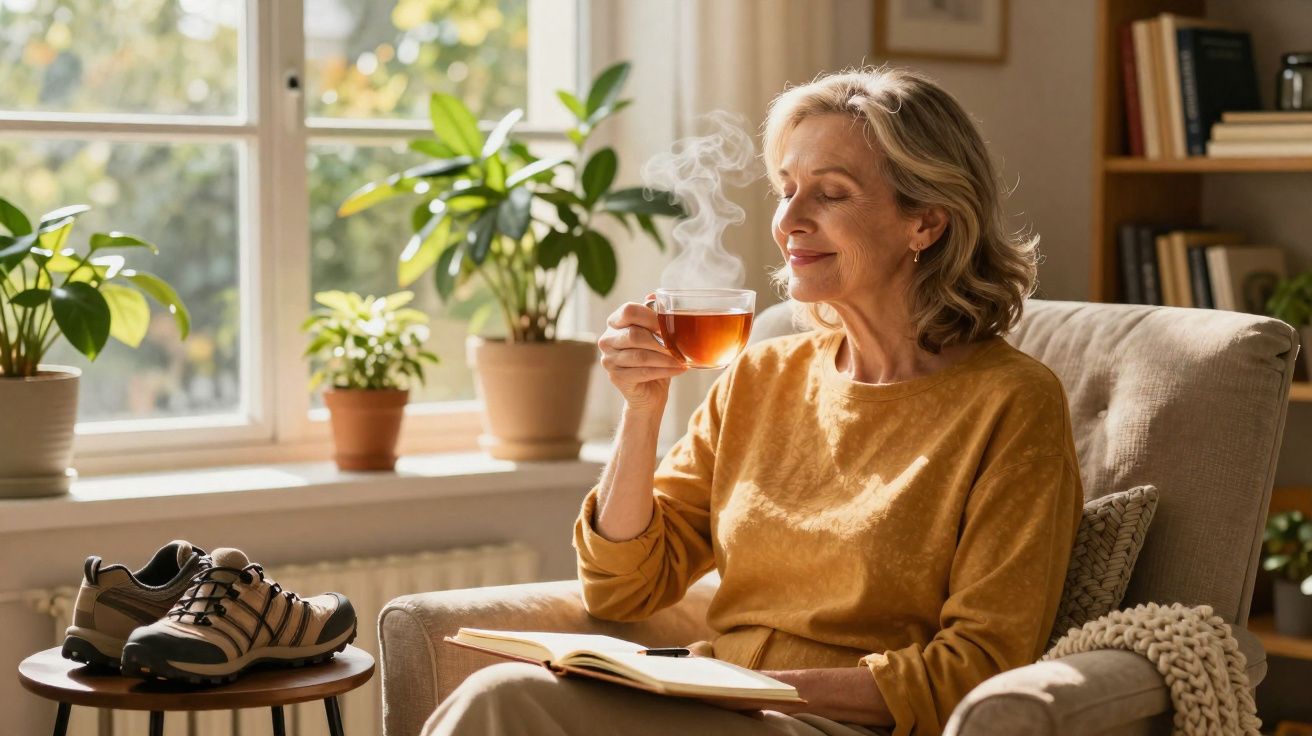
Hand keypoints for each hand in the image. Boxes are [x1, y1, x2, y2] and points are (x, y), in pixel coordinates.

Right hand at [598, 296, 686, 411]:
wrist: (648, 392)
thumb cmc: (654, 357)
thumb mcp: (655, 334)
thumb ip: (654, 314)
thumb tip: (655, 295)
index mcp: (615, 322)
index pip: (628, 310)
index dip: (650, 316)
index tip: (669, 325)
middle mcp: (607, 339)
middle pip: (634, 335)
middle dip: (661, 340)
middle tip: (680, 345)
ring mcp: (608, 359)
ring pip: (641, 355)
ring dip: (666, 357)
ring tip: (683, 358)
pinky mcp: (616, 377)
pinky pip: (643, 372)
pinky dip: (665, 370)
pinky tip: (679, 369)